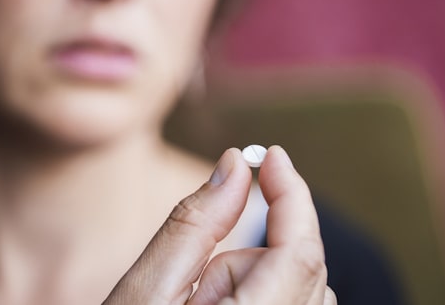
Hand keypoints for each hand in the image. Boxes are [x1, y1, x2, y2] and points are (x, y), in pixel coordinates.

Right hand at [102, 146, 335, 304]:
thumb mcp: (146, 294)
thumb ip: (195, 226)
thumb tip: (233, 167)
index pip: (298, 251)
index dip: (291, 194)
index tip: (270, 155)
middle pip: (298, 265)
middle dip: (251, 249)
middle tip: (198, 275)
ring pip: (298, 284)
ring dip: (251, 276)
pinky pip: (294, 303)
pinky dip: (262, 289)